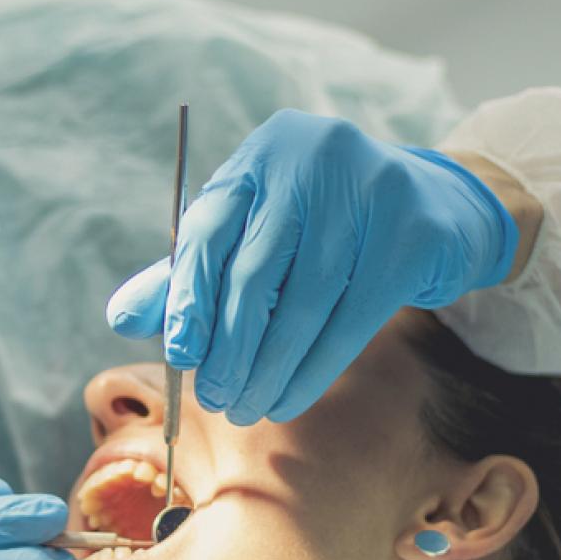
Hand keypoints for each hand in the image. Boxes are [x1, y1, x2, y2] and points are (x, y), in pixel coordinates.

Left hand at [107, 110, 516, 423]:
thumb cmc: (327, 229)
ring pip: (305, 300)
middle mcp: (314, 158)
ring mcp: (371, 189)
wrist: (438, 210)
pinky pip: (353, 316)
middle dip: (229, 346)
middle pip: (256, 270)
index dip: (187, 298)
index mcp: (263, 153)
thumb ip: (192, 273)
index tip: (177, 355)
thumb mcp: (257, 236)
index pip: (209, 228)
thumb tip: (122, 317)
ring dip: (270, 366)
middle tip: (216, 398)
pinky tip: (291, 397)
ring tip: (249, 407)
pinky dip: (315, 367)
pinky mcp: (413, 232)